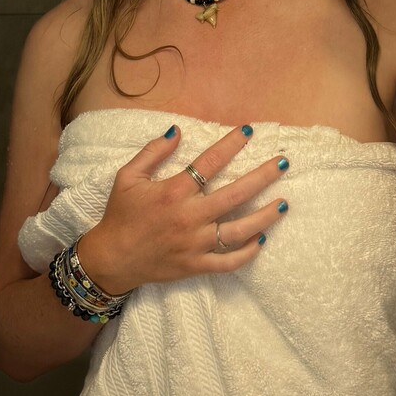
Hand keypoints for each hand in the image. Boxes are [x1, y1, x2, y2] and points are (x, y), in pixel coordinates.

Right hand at [75, 124, 290, 294]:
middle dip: (262, 176)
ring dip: (264, 217)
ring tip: (284, 204)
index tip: (249, 131)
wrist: (111, 259)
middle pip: (234, 194)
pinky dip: (247, 253)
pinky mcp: (196, 265)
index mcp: (172, 192)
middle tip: (283, 163)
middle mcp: (188, 217)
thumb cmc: (120, 215)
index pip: (209, 163)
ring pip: (239, 230)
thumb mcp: (127, 177)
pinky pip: (228, 262)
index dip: (231, 144)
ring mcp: (194, 244)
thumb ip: (153, 152)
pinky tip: (261, 240)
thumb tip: (177, 130)